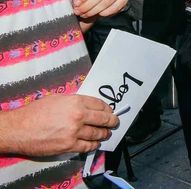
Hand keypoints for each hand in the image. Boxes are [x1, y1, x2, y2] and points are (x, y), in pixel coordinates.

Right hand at [0, 94, 119, 155]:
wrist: (19, 129)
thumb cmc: (35, 112)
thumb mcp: (57, 99)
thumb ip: (74, 102)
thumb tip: (87, 106)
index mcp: (76, 102)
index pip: (100, 105)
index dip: (108, 109)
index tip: (110, 112)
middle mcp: (78, 116)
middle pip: (103, 119)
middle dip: (112, 121)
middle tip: (115, 123)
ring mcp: (74, 132)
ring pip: (97, 134)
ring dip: (104, 134)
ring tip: (106, 134)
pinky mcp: (68, 146)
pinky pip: (87, 146)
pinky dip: (93, 145)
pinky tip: (95, 143)